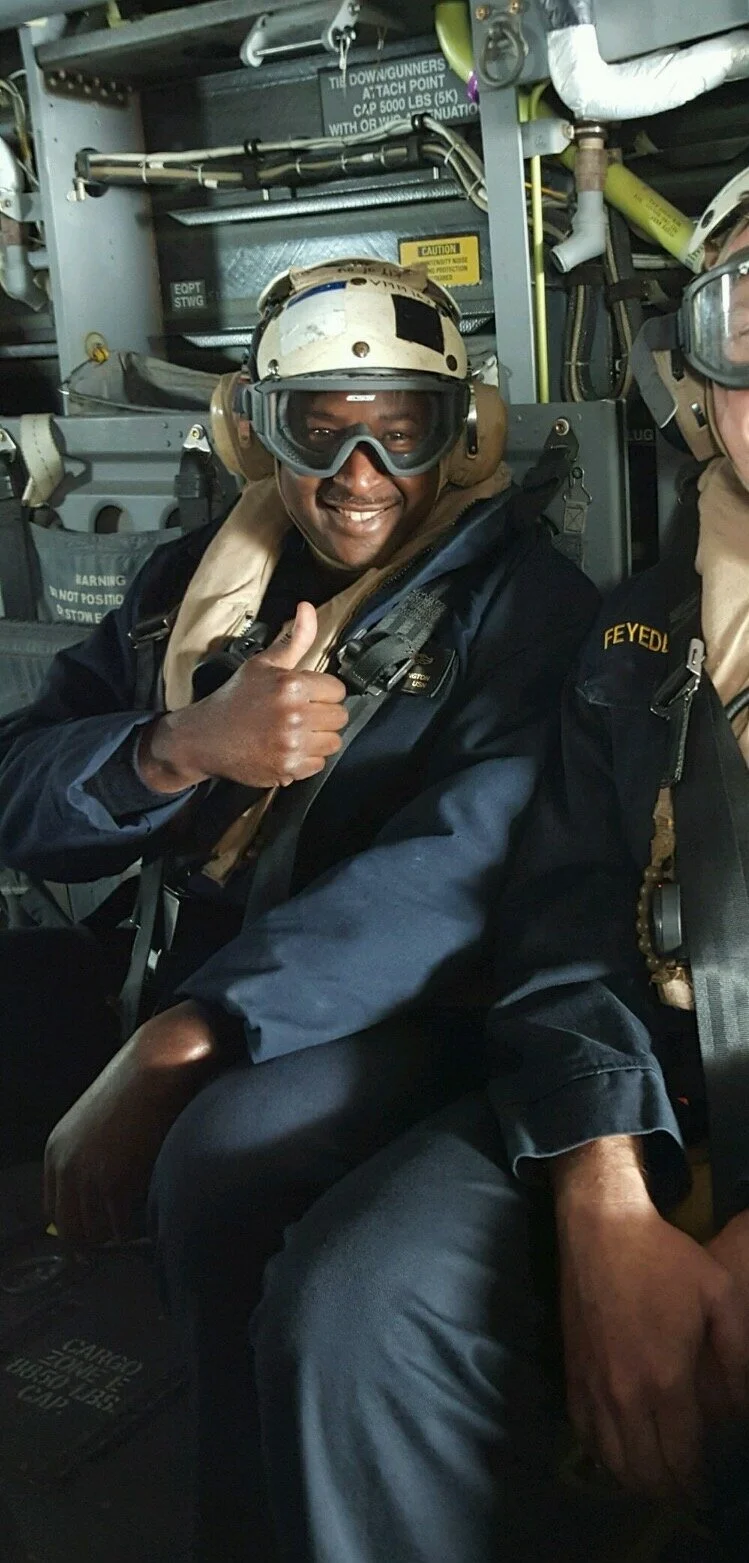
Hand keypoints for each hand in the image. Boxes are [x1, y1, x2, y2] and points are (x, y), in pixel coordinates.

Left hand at [44, 1001, 218, 1245]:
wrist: (160, 1063)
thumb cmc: (141, 1086)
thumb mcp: (100, 1123)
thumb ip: (93, 1157)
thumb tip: (105, 1199)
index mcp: (57, 1150)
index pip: (55, 1212)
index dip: (81, 1227)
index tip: (103, 1233)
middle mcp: (64, 1165)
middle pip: (72, 1230)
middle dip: (100, 1238)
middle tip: (126, 1235)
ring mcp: (85, 1175)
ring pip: (96, 1234)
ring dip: (120, 1235)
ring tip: (143, 1223)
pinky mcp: (112, 1181)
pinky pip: (121, 1228)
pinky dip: (137, 1231)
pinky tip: (153, 1215)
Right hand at [139, 601, 347, 791]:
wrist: (204, 737)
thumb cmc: (234, 698)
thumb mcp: (262, 664)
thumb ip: (294, 639)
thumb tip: (308, 608)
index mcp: (290, 685)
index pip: (337, 690)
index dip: (324, 692)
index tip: (308, 695)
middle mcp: (293, 715)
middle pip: (339, 717)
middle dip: (324, 715)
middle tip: (302, 714)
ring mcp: (291, 744)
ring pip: (333, 742)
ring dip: (319, 738)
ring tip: (297, 732)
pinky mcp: (288, 768)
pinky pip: (318, 764)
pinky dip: (307, 759)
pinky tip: (288, 748)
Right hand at [553, 1137, 748, 1500]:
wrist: (600, 1227)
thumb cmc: (666, 1258)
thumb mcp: (721, 1296)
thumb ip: (739, 1359)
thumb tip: (742, 1412)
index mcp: (665, 1379)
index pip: (682, 1457)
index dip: (698, 1483)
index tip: (709, 1489)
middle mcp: (623, 1394)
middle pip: (644, 1471)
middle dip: (669, 1491)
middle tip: (686, 1491)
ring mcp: (592, 1385)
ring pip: (611, 1459)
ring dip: (635, 1480)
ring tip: (657, 1480)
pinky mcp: (571, 1372)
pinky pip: (584, 1433)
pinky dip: (603, 1454)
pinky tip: (619, 1454)